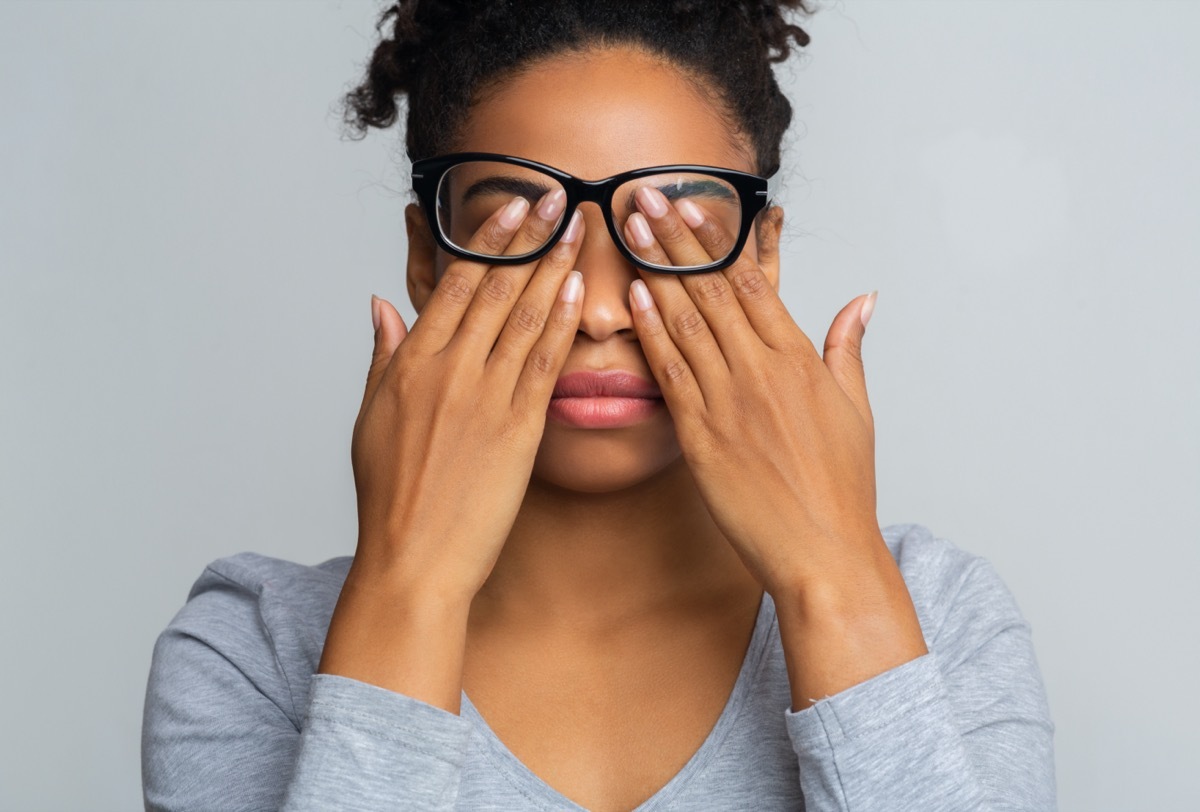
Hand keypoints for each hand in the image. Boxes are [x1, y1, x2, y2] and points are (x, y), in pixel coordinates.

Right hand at [350, 191, 584, 600]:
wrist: (414, 558)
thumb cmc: (389, 495)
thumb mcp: (369, 418)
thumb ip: (382, 355)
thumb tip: (383, 305)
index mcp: (411, 363)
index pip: (455, 284)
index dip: (487, 240)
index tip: (512, 206)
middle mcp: (449, 370)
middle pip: (495, 288)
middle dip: (529, 238)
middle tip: (558, 197)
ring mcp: (485, 397)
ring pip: (525, 316)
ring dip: (554, 267)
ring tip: (578, 229)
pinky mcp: (519, 429)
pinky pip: (545, 364)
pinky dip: (562, 324)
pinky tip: (578, 292)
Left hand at [622, 185, 886, 596]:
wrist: (824, 551)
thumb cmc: (841, 486)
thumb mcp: (856, 408)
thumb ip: (847, 348)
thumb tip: (862, 300)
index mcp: (799, 359)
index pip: (752, 281)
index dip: (717, 240)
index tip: (690, 204)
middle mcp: (762, 371)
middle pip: (712, 289)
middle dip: (676, 239)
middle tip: (643, 196)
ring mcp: (730, 401)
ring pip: (686, 321)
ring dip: (654, 271)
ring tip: (630, 230)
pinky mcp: (702, 436)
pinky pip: (672, 373)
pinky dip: (650, 332)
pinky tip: (633, 298)